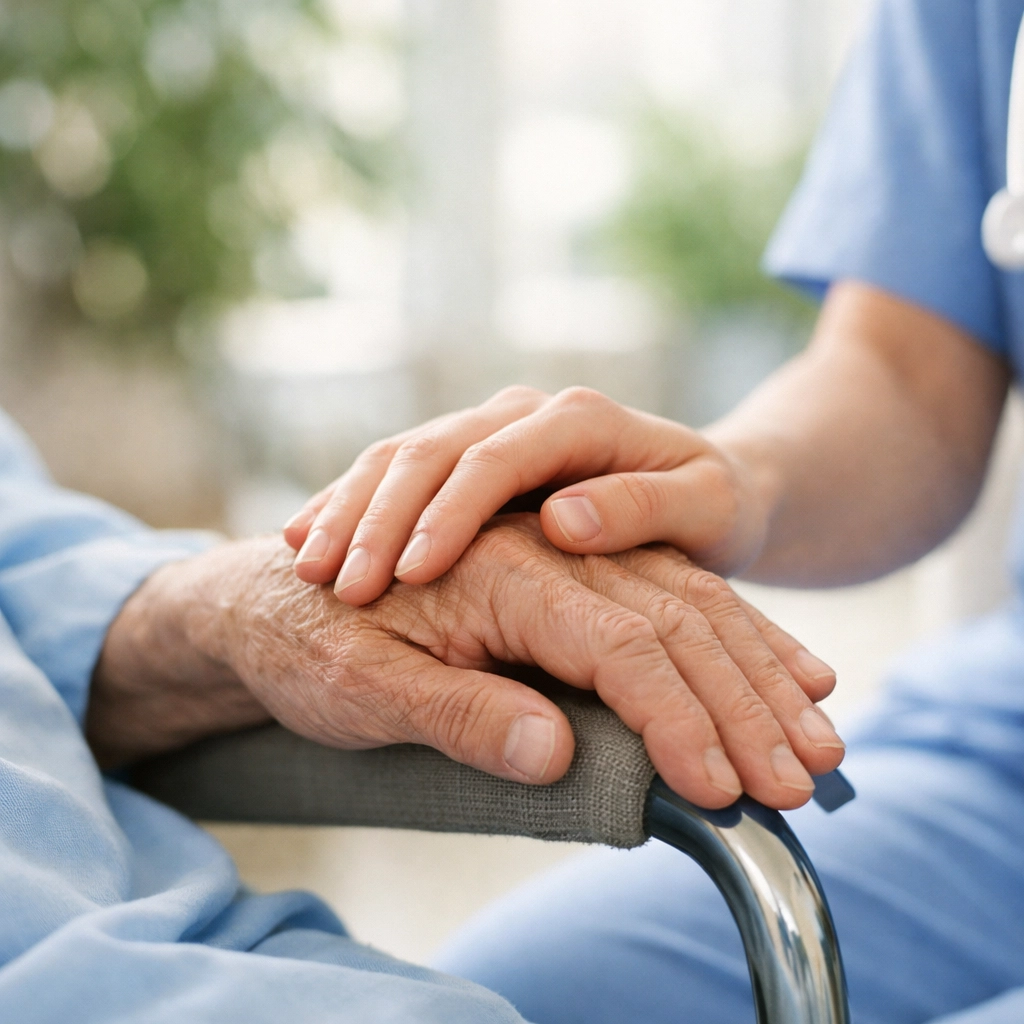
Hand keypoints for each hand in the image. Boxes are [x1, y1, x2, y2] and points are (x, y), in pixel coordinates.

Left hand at [89, 519, 842, 809]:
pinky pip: (672, 604)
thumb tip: (555, 750)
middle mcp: (549, 552)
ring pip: (688, 608)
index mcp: (503, 570)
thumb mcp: (360, 689)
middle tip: (804, 781)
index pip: (621, 644)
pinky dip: (731, 646)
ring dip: (758, 674)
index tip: (723, 790)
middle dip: (744, 703)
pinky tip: (780, 677)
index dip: (677, 718)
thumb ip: (457, 713)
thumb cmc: (307, 640)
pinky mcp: (572, 581)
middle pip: (675, 621)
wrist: (268, 596)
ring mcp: (567, 562)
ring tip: (820, 739)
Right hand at [283, 386, 771, 606]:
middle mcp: (527, 417)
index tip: (409, 573)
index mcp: (581, 421)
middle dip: (377, 515)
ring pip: (400, 457)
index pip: (497, 457)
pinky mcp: (469, 464)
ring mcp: (492, 434)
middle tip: (333, 581)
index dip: (449, 512)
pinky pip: (394, 474)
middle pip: (431, 451)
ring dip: (351, 511)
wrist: (710, 488)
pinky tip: (308, 542)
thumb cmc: (715, 507)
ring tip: (306, 566)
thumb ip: (644, 509)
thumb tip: (565, 521)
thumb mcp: (707, 507)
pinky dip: (352, 508)